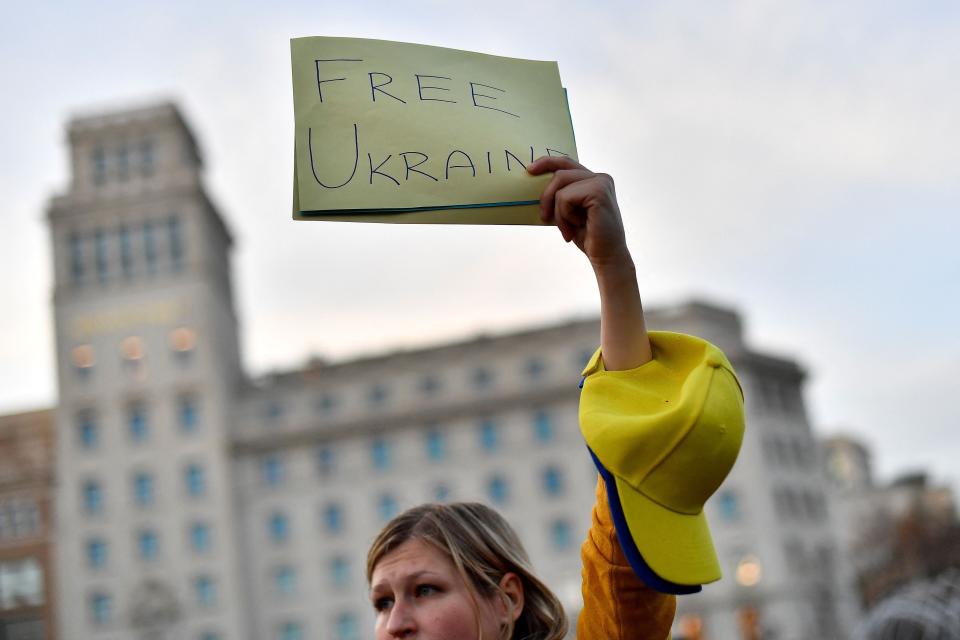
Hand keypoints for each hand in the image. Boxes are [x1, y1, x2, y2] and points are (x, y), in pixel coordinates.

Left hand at [527, 156, 630, 271]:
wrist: (606, 256)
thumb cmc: (588, 236)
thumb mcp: (569, 211)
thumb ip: (560, 195)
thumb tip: (535, 184)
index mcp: (594, 180)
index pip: (567, 163)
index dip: (547, 162)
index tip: (530, 169)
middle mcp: (600, 177)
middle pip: (560, 173)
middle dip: (547, 196)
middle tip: (544, 217)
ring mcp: (601, 182)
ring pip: (560, 187)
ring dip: (558, 212)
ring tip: (567, 228)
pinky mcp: (598, 191)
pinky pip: (565, 197)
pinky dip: (564, 216)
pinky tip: (575, 228)